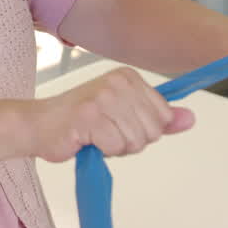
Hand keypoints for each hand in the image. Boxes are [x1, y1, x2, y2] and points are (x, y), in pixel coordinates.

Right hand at [31, 67, 194, 162]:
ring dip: (116, 147)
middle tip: (104, 132)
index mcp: (128, 77)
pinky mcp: (89, 116)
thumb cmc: (81, 122)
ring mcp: (103, 97)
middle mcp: (117, 82)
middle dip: (131, 141)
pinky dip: (102, 150)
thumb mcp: (125, 117)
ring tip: (94, 135)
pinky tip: (85, 139)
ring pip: (136, 141)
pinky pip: (115, 147)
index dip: (144, 129)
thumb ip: (159, 118)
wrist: (38, 125)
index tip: (118, 123)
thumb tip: (189, 119)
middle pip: (153, 130)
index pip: (163, 115)